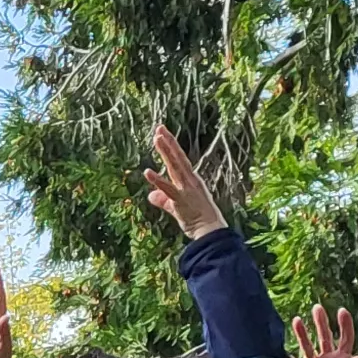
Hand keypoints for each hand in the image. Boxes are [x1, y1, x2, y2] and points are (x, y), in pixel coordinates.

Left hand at [140, 124, 227, 239]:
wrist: (209, 230)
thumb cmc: (197, 218)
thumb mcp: (176, 207)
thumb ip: (163, 199)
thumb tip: (150, 195)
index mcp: (190, 180)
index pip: (179, 159)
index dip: (171, 145)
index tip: (162, 132)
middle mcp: (189, 180)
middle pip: (177, 157)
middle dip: (169, 142)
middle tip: (159, 128)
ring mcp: (186, 189)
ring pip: (174, 167)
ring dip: (166, 152)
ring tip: (157, 138)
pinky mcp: (180, 200)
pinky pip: (168, 188)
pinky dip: (157, 180)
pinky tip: (147, 171)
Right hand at [290, 304, 357, 357]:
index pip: (344, 338)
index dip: (344, 324)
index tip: (341, 311)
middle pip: (325, 336)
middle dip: (321, 322)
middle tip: (317, 308)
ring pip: (308, 345)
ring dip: (303, 333)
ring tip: (296, 320)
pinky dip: (287, 357)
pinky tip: (280, 347)